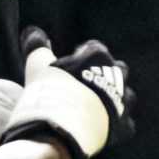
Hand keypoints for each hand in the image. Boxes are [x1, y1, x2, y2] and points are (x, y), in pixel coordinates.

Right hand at [17, 27, 135, 154]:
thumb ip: (37, 46)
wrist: (62, 127)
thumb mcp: (38, 64)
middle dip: (105, 74)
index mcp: (99, 57)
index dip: (81, 55)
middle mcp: (118, 77)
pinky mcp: (125, 126)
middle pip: (118, 69)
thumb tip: (32, 31)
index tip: (69, 64)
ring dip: (115, 98)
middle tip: (84, 83)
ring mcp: (124, 103)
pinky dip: (115, 123)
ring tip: (94, 105)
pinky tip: (99, 124)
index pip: (94, 48)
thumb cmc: (49, 90)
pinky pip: (124, 123)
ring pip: (126, 96)